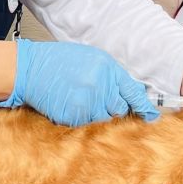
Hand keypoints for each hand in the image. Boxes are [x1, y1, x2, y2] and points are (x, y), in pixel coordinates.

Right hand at [0, 39, 160, 125]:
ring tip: (79, 99)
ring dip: (97, 113)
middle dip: (114, 108)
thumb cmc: (60, 61)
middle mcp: (101, 86)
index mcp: (108, 69)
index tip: (151, 116)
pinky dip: (80, 117)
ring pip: (104, 119)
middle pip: (120, 109)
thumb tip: (129, 92)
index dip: (144, 106)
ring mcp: (88, 103)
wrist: (31, 69)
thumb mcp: (91, 58)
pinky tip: (70, 103)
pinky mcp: (74, 117)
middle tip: (99, 100)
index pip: (134, 92)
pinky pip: (86, 124)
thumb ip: (111, 75)